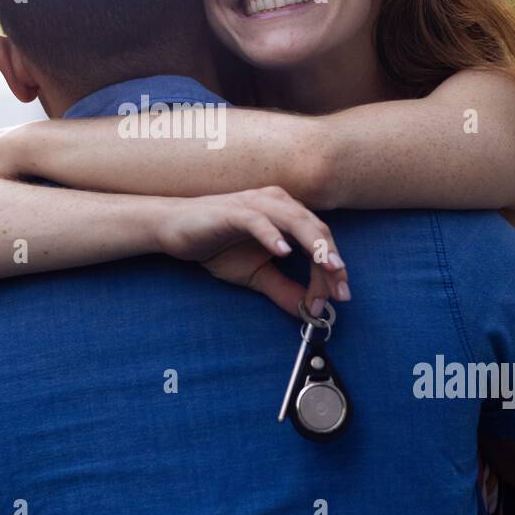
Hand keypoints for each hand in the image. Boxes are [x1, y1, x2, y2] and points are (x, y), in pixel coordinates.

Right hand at [156, 186, 350, 317]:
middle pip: (316, 229)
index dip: (332, 269)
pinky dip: (272, 235)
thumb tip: (309, 311)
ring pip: (295, 221)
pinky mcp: (233, 212)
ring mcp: (256, 204)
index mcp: (287, 214)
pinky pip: (257, 220)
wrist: (175, 229)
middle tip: (339, 291)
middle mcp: (278, 203)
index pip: (320, 240)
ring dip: (314, 245)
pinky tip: (283, 253)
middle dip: (331, 261)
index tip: (338, 297)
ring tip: (327, 268)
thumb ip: (284, 289)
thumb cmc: (216, 245)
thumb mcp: (256, 275)